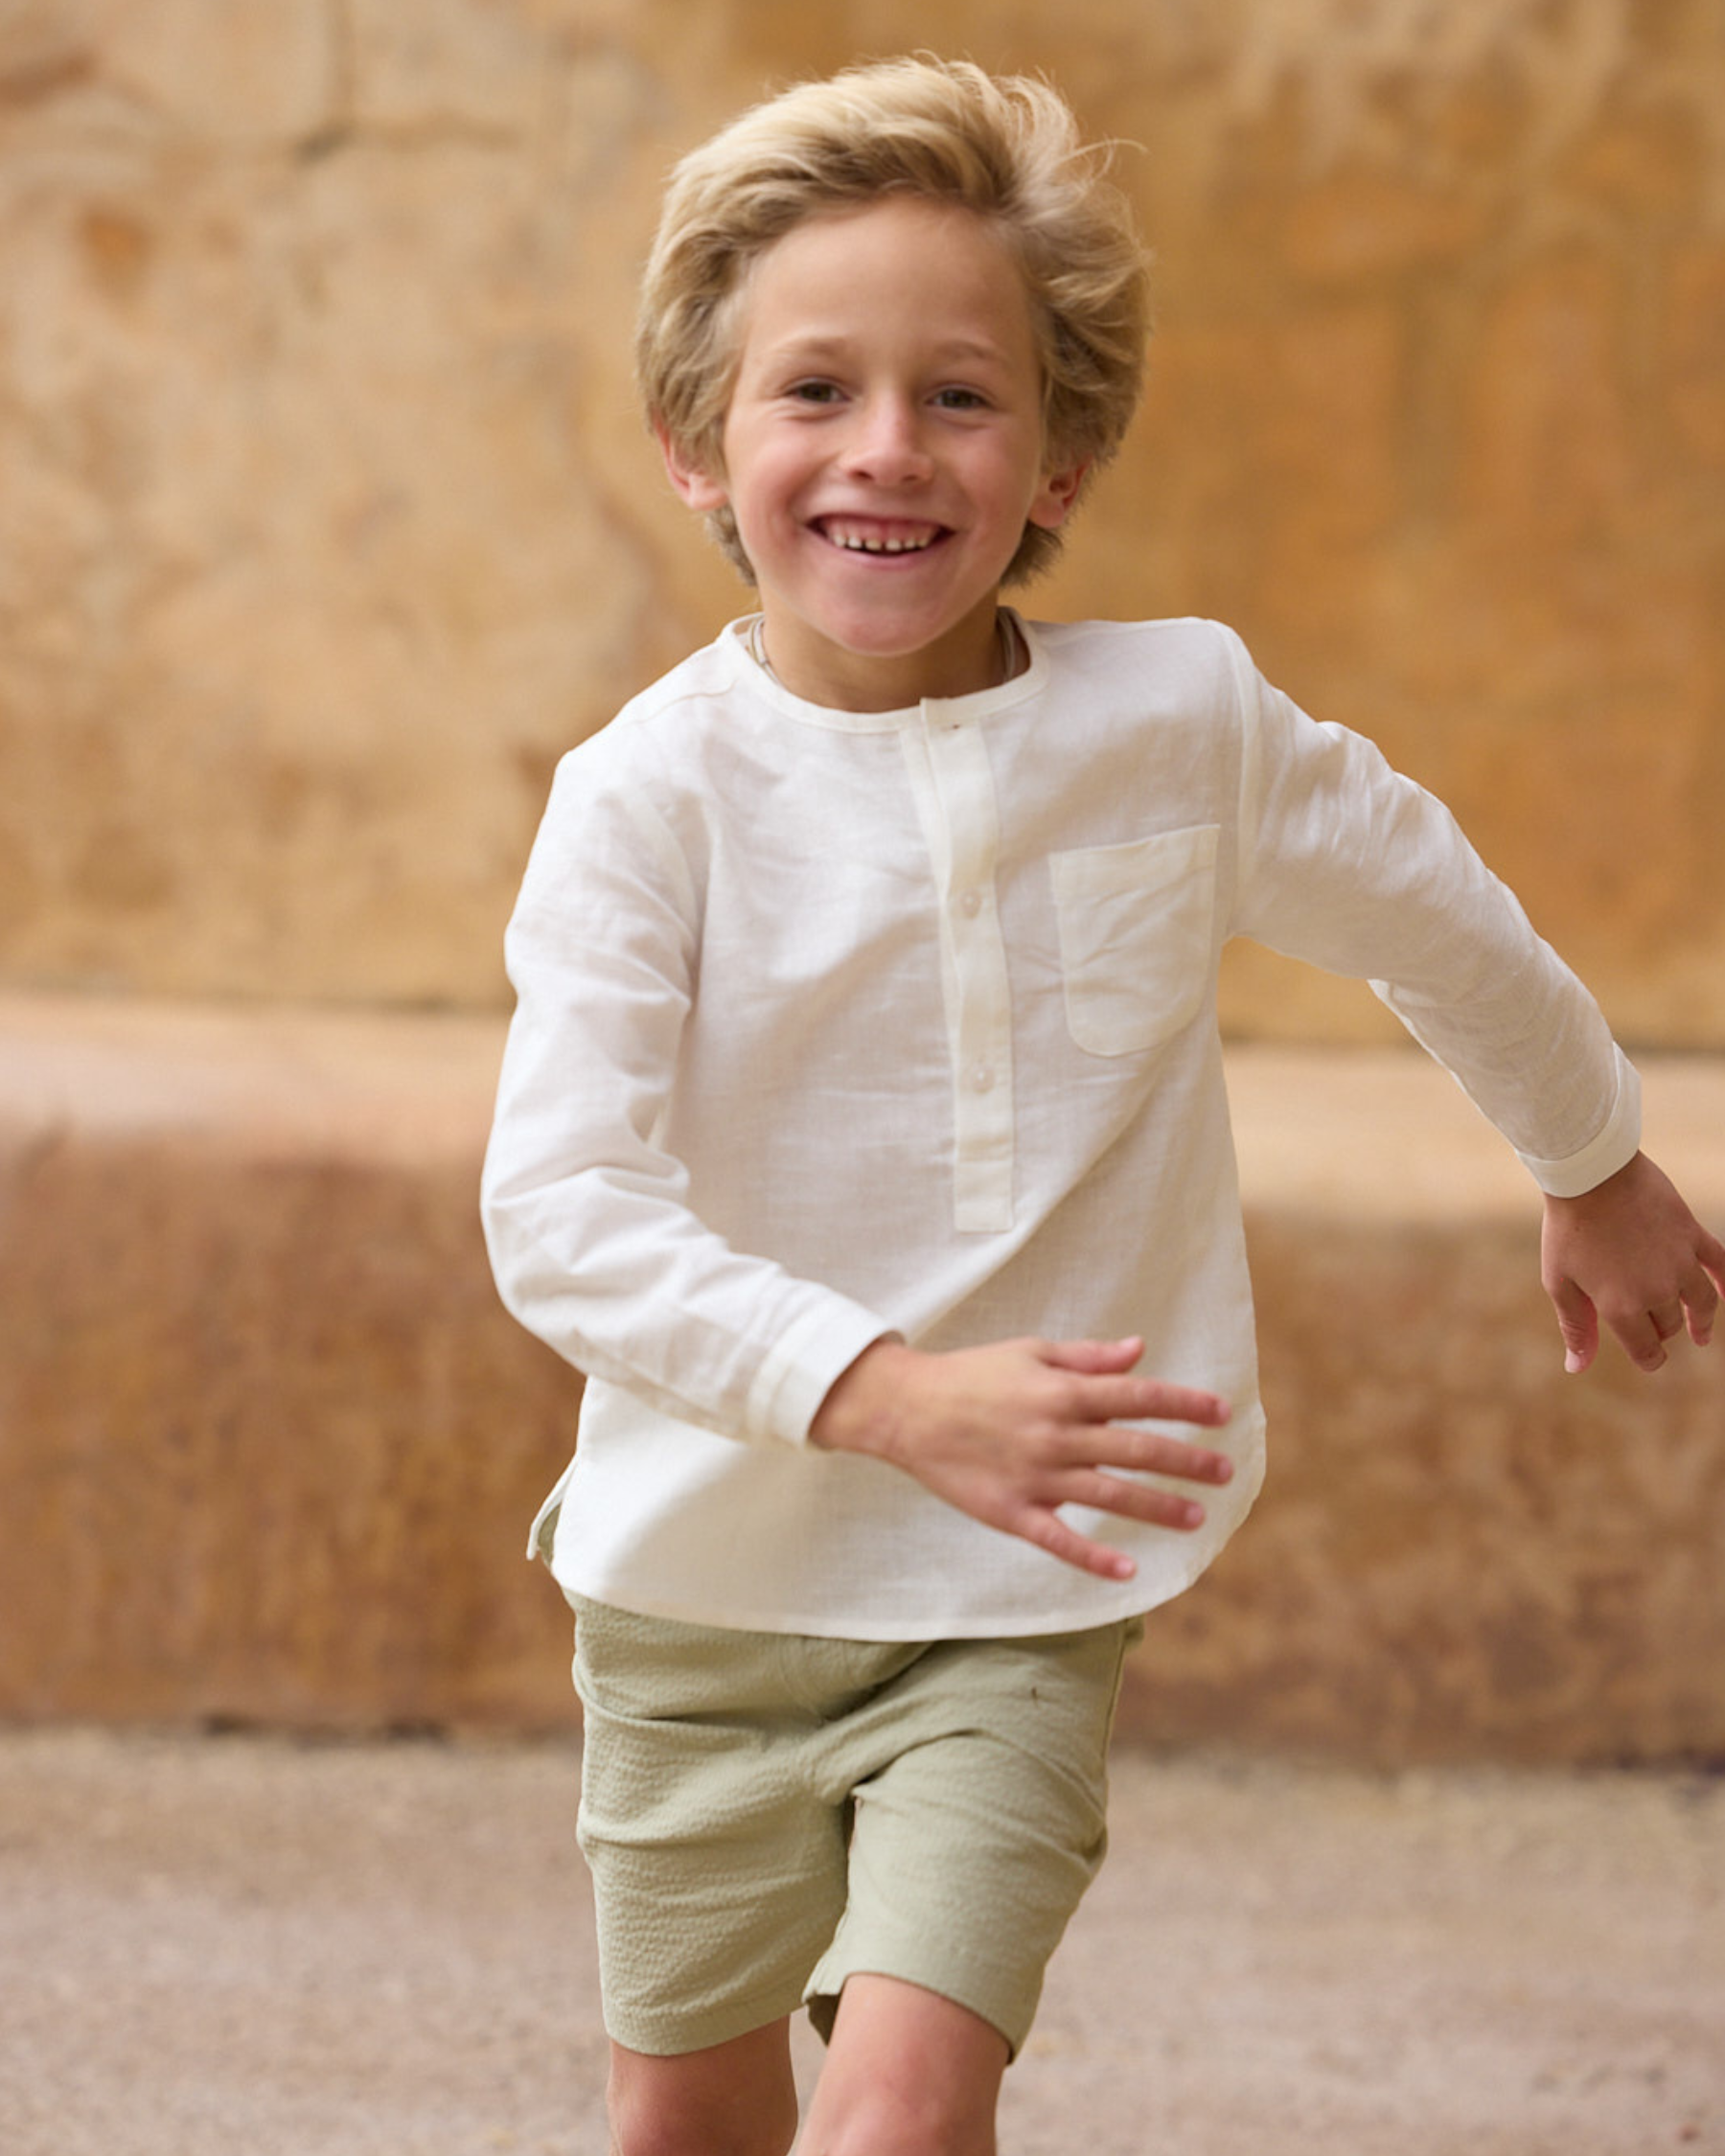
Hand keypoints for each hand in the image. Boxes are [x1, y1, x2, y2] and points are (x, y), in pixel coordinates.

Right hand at [808, 1334, 1232, 1580]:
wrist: (905, 1408)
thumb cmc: (973, 1374)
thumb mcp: (1032, 1352)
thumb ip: (1088, 1357)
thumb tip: (1140, 1350)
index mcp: (1062, 1390)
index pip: (1137, 1397)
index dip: (1184, 1404)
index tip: (1221, 1414)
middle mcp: (1055, 1433)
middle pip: (1135, 1449)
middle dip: (1187, 1460)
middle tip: (1226, 1471)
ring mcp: (1033, 1475)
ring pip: (1109, 1495)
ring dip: (1157, 1507)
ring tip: (1197, 1517)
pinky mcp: (1010, 1511)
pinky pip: (1058, 1540)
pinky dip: (1093, 1559)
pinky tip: (1128, 1572)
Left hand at [1541, 1150, 1724, 1373]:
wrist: (1589, 1174)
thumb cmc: (1567, 1229)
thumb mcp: (1559, 1282)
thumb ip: (1575, 1327)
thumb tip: (1577, 1368)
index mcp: (1621, 1307)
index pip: (1646, 1351)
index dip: (1648, 1358)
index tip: (1648, 1357)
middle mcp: (1657, 1290)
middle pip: (1670, 1324)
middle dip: (1659, 1328)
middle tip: (1647, 1323)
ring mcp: (1679, 1262)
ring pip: (1701, 1303)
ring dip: (1701, 1320)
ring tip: (1700, 1332)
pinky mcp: (1691, 1234)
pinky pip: (1720, 1264)